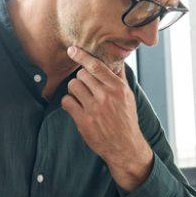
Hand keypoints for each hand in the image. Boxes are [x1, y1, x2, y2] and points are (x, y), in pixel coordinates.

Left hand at [62, 46, 153, 191]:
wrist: (125, 147)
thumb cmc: (126, 120)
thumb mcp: (128, 97)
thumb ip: (120, 78)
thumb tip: (117, 60)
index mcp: (118, 88)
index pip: (96, 66)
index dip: (82, 56)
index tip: (72, 50)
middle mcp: (106, 97)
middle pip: (82, 75)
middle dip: (81, 79)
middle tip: (85, 87)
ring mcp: (94, 109)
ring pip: (73, 86)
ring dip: (74, 90)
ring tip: (81, 98)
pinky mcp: (84, 121)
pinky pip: (67, 102)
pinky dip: (69, 103)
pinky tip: (75, 107)